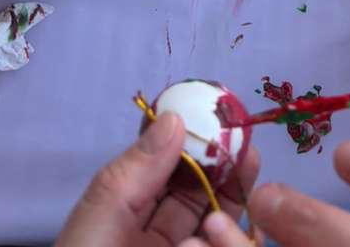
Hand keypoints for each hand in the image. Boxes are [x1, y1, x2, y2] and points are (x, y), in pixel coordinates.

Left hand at [55, 111, 258, 245]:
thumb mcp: (102, 218)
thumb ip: (137, 169)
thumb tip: (174, 116)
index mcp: (131, 221)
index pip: (174, 175)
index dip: (202, 147)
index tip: (226, 123)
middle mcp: (163, 241)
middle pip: (209, 200)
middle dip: (231, 177)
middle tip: (248, 155)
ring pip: (225, 233)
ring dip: (231, 222)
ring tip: (214, 229)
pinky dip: (231, 245)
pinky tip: (206, 246)